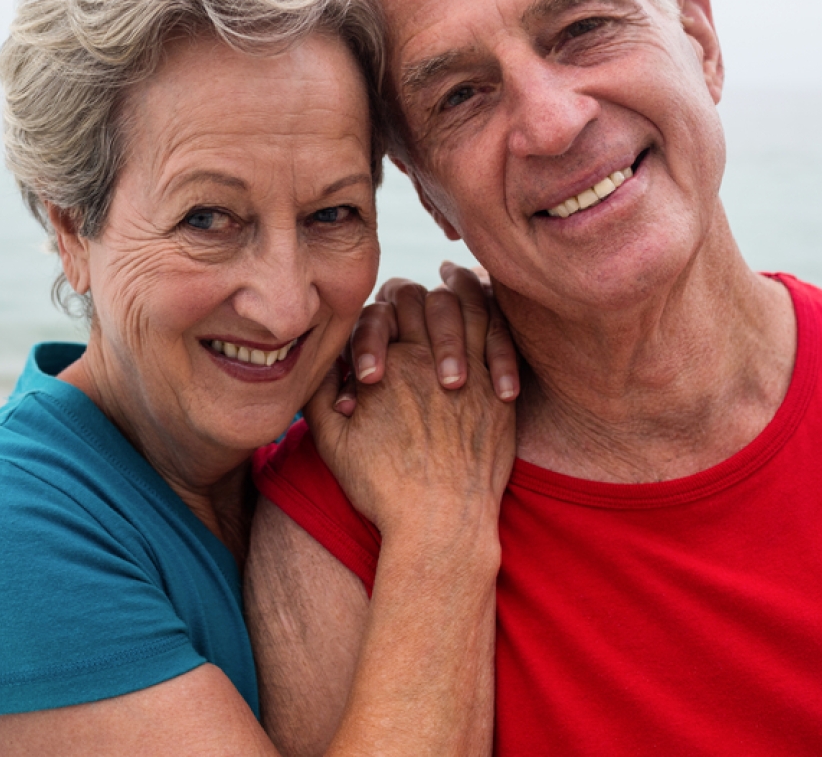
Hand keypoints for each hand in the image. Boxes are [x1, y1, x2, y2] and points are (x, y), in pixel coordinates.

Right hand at [305, 275, 515, 537]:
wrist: (439, 527)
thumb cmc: (383, 489)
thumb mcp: (332, 441)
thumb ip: (320, 392)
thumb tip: (320, 359)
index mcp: (389, 366)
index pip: (387, 309)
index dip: (384, 313)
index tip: (385, 326)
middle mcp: (430, 362)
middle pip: (427, 300)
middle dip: (419, 300)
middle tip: (416, 307)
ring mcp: (471, 375)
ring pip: (468, 310)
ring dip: (459, 300)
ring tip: (453, 296)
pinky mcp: (499, 395)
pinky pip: (501, 340)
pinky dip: (492, 325)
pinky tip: (486, 326)